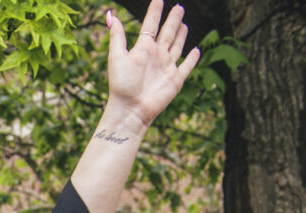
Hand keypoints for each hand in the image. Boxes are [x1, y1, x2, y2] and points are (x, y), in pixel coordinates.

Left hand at [103, 2, 200, 127]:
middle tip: (178, 7)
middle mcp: (156, 56)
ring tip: (184, 24)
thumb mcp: (116, 56)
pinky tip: (196, 50)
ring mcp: (167, 67)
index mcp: (143, 48)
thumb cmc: (121, 84)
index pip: (150, 25)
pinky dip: (192, 59)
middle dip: (173, 20)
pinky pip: (187, 66)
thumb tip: (109, 15)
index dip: (154, 12)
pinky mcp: (176, 79)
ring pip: (177, 46)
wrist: (130, 109)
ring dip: (181, 35)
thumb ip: (117, 36)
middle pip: (167, 33)